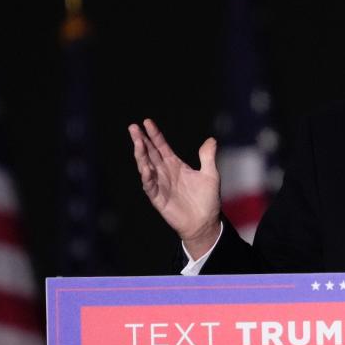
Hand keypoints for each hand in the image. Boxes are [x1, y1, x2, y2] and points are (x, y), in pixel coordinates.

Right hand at [129, 118, 220, 256]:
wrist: (205, 222)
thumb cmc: (207, 199)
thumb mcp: (211, 175)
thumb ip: (208, 157)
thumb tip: (211, 140)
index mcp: (176, 165)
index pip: (162, 147)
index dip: (155, 135)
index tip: (147, 122)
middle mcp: (165, 173)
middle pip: (150, 153)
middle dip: (141, 140)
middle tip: (133, 127)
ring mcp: (160, 184)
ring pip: (146, 167)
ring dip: (140, 155)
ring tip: (137, 142)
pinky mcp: (158, 198)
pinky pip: (150, 185)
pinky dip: (147, 176)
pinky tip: (145, 167)